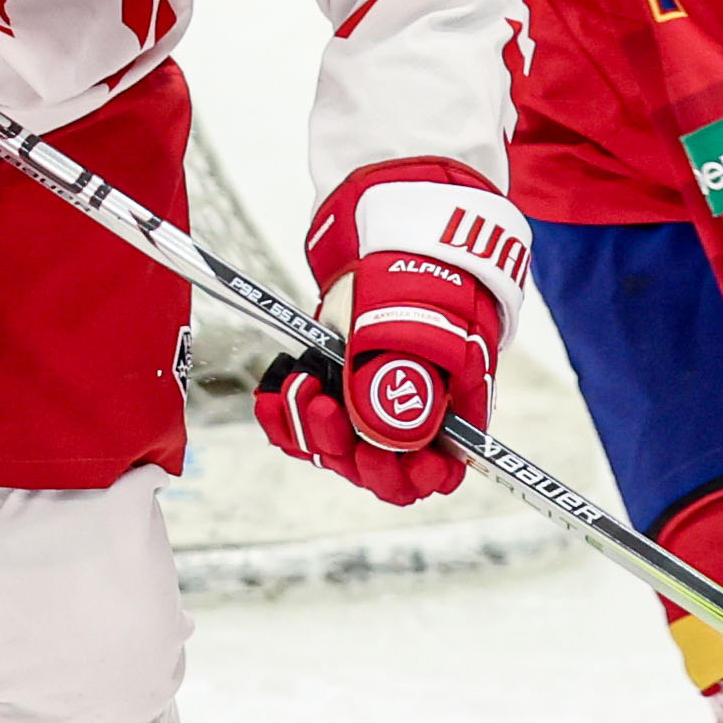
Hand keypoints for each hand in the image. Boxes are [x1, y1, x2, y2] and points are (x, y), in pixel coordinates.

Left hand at [259, 166, 526, 505]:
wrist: (390, 245)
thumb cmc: (420, 281)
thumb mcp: (420, 326)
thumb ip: (412, 384)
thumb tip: (397, 440)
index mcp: (450, 412)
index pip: (439, 472)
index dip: (416, 477)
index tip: (387, 455)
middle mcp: (408, 422)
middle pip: (381, 472)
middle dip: (351, 451)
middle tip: (329, 409)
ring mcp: (366, 412)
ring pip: (337, 452)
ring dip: (312, 427)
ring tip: (302, 383)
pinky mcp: (330, 397)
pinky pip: (302, 430)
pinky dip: (284, 420)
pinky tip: (272, 398)